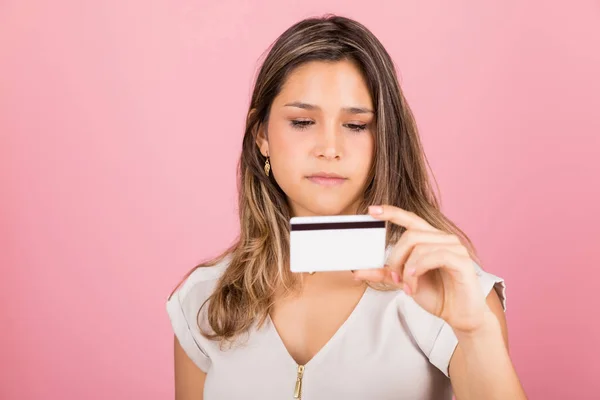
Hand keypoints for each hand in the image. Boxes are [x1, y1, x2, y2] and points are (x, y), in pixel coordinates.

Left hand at [352, 205, 488, 333]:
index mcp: (430, 239)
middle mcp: (443, 238)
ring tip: (408, 285)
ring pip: (420, 247)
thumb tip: (357, 271)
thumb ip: (385, 274)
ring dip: (407, 269)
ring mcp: (455, 247)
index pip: (410, 219)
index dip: (391, 212)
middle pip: (410, 235)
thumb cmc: (438, 295)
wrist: (459, 315)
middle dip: (396, 257)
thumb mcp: (405, 282)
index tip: (371, 210)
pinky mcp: (462, 260)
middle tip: (396, 277)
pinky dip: (419, 269)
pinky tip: (414, 282)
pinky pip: (434, 256)